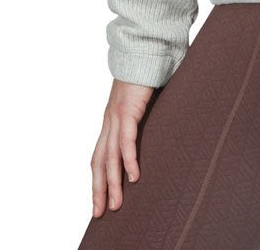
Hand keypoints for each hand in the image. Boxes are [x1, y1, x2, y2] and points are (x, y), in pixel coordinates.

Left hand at [89, 78, 155, 216]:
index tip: (99, 199)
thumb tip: (161, 122)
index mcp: (112, 119)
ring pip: (109, 156)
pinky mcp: (127, 109)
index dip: (98, 178)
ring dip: (112, 183)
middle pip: (98, 161)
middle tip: (99, 213)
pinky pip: (126, 140)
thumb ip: (146, 114)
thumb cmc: (148, 70)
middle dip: (98, 189)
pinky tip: (134, 176)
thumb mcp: (144, 100)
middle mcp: (110, 120)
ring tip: (116, 204)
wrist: (144, 46)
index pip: (99, 154)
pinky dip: (128, 160)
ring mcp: (116, 115)